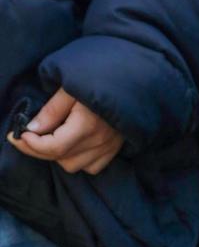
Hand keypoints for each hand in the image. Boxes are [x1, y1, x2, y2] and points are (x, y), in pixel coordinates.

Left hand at [6, 87, 123, 174]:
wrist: (132, 81)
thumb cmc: (98, 79)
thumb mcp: (69, 88)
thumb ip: (51, 111)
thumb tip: (32, 129)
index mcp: (87, 125)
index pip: (53, 147)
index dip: (31, 144)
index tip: (17, 134)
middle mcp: (98, 141)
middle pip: (60, 158)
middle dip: (38, 149)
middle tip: (27, 136)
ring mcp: (108, 148)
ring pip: (73, 165)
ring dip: (58, 155)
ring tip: (52, 138)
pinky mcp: (114, 150)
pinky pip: (91, 167)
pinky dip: (77, 160)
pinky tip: (72, 145)